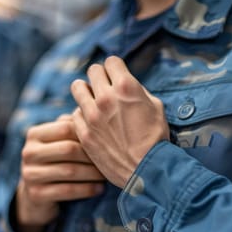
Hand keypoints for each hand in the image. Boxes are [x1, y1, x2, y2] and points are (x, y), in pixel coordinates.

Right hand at [16, 114, 104, 231]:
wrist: (36, 195)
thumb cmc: (56, 161)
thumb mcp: (60, 142)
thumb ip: (73, 126)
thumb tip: (96, 109)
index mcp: (34, 134)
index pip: (66, 128)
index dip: (89, 134)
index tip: (109, 140)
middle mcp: (28, 152)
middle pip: (69, 149)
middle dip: (93, 155)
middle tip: (113, 159)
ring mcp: (29, 174)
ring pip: (70, 171)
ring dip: (93, 173)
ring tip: (108, 174)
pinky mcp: (36, 194)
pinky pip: (67, 190)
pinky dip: (87, 189)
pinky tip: (100, 188)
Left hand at [71, 56, 169, 187]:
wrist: (147, 171)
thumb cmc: (156, 139)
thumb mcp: (156, 107)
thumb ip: (138, 91)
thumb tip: (127, 86)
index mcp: (126, 87)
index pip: (111, 61)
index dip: (115, 68)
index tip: (117, 75)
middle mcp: (106, 97)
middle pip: (93, 71)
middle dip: (100, 76)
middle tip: (105, 87)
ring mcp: (92, 116)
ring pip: (77, 87)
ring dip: (86, 91)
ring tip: (92, 99)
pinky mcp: (84, 133)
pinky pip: (75, 113)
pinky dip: (82, 115)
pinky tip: (91, 122)